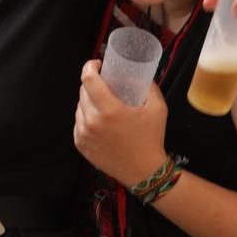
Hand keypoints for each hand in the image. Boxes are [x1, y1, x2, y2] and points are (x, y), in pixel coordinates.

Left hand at [73, 63, 168, 186]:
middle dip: (92, 84)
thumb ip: (148, 86)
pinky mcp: (80, 145)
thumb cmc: (151, 139)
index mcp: (109, 110)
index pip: (88, 79)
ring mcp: (83, 134)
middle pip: (83, 92)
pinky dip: (86, 117)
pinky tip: (99, 120)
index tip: (97, 64)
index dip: (90, 67)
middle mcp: (91, 121)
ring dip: (88, 101)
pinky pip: (78, 122)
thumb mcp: (157, 108)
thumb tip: (139, 74)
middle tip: (105, 85)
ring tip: (103, 104)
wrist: (144, 172)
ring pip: (79, 107)